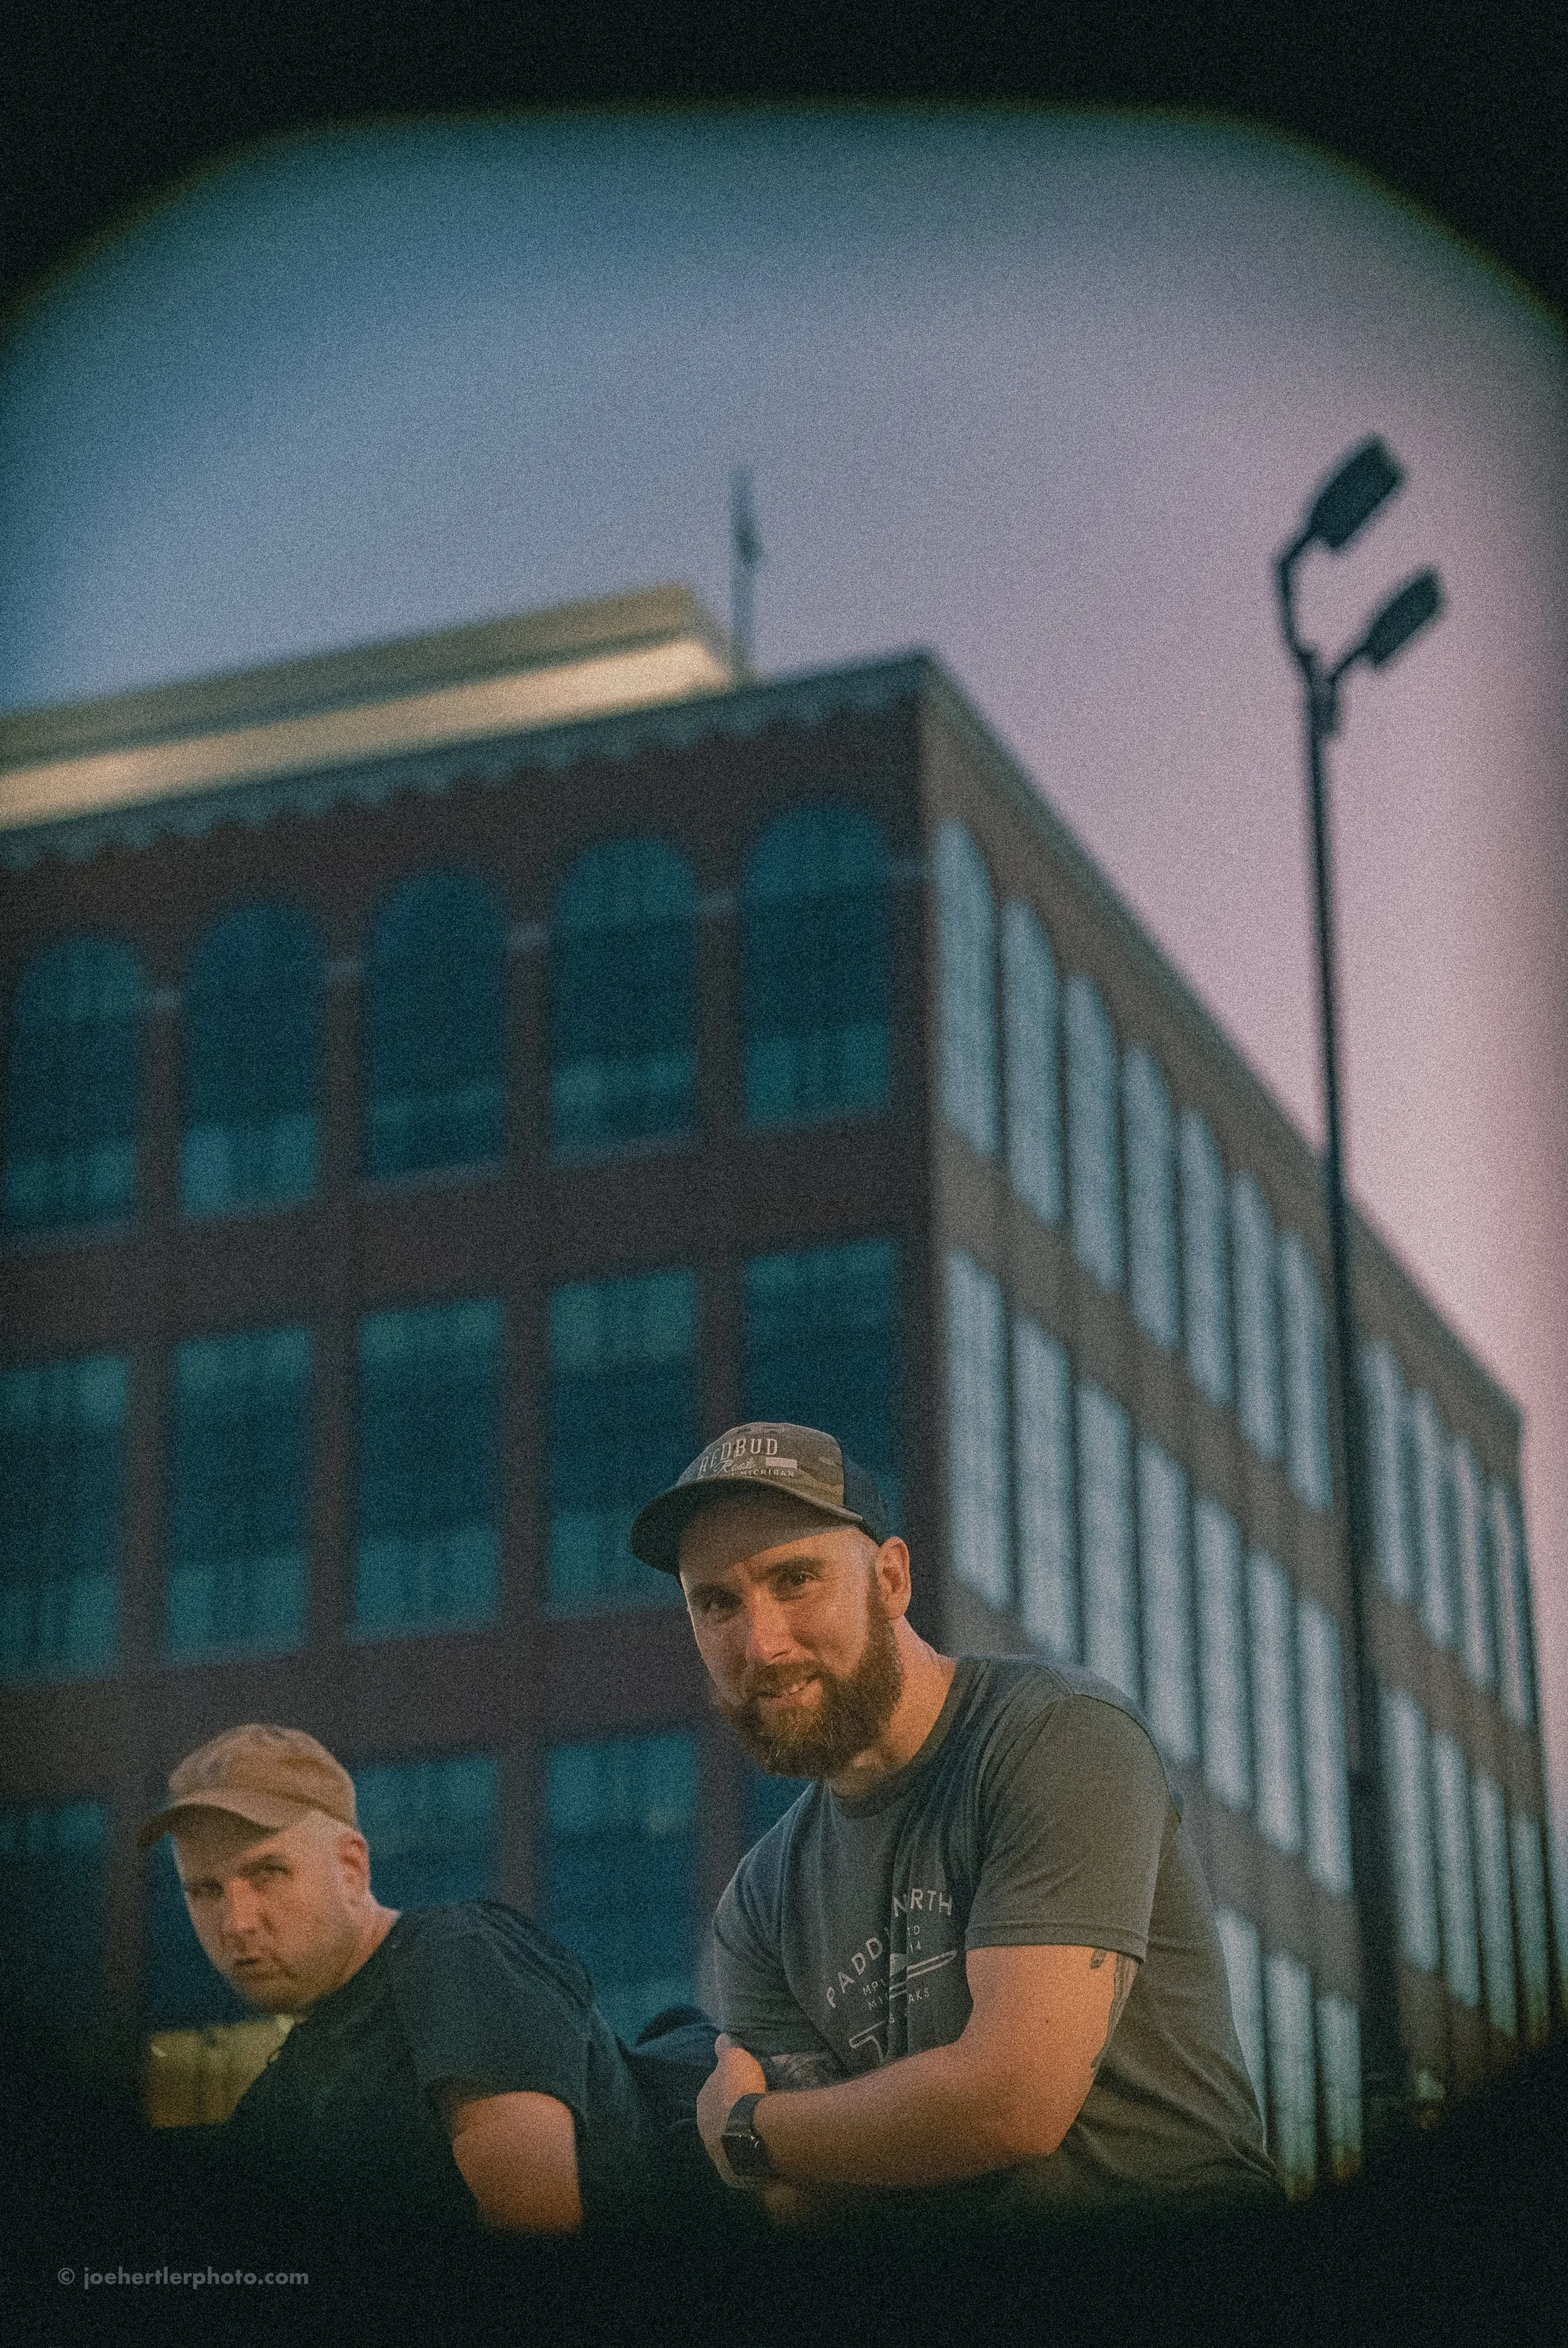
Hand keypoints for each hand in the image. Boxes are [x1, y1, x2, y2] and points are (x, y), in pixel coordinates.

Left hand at [695, 2033, 768, 2184]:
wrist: (751, 2133)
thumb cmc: (741, 2092)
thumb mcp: (735, 2061)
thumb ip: (727, 2050)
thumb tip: (720, 2038)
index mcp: (703, 2104)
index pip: (712, 2095)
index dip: (726, 2091)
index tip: (740, 2090)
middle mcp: (705, 2132)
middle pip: (718, 2122)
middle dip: (730, 2118)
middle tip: (751, 2113)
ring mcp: (718, 2156)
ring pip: (729, 2145)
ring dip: (739, 2140)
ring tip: (760, 2135)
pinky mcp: (735, 2175)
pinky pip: (743, 2163)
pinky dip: (751, 2158)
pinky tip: (764, 2155)